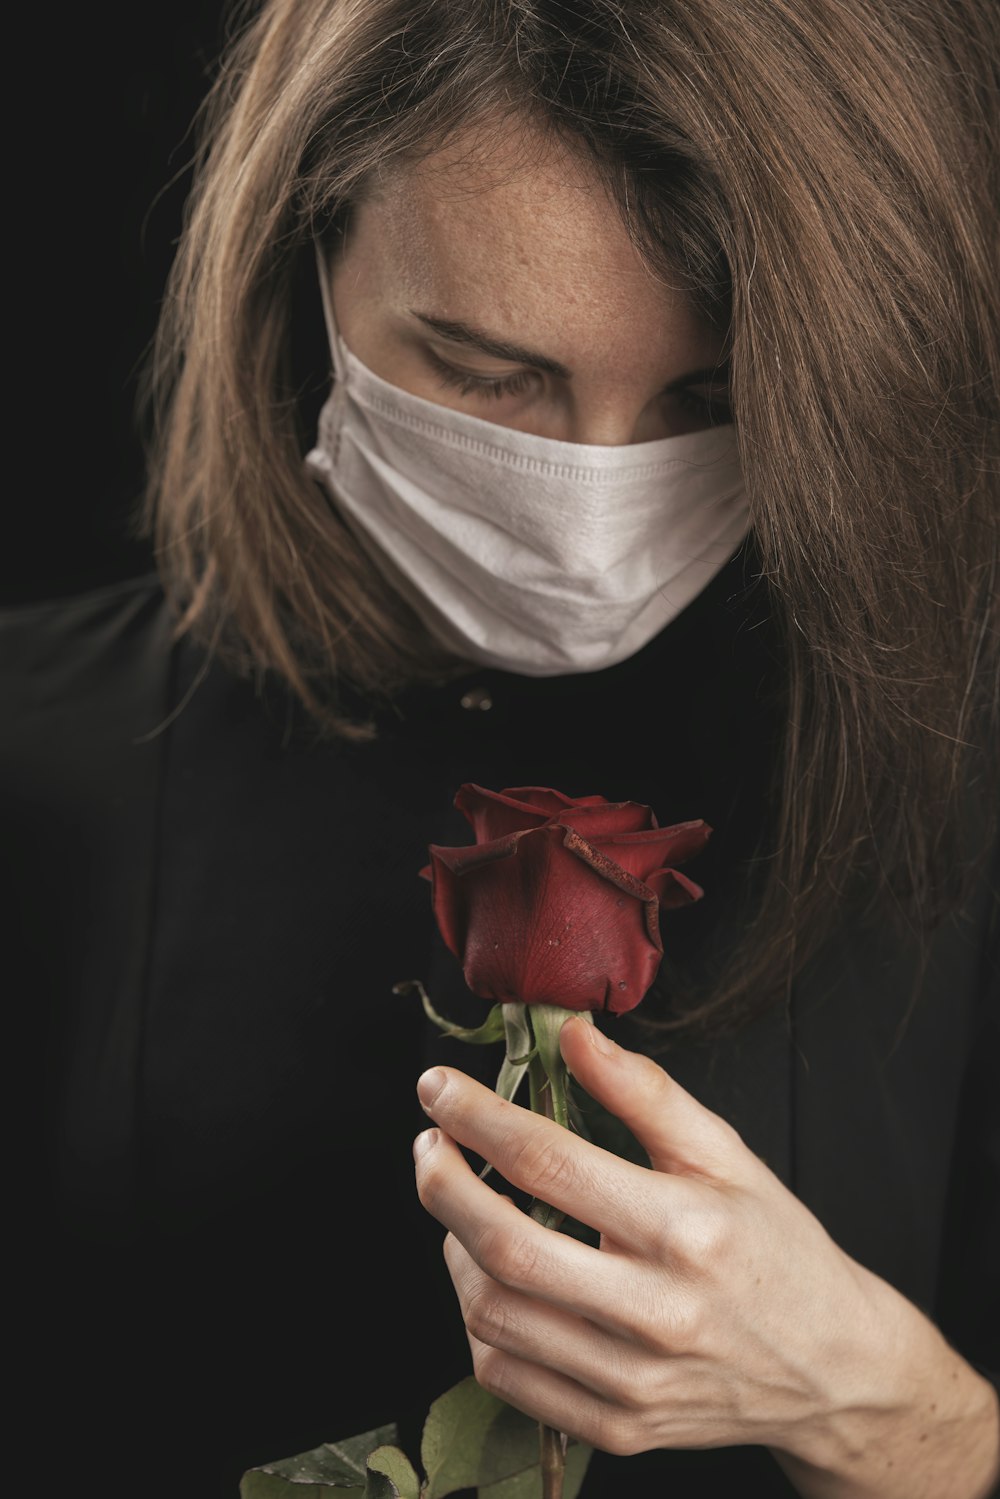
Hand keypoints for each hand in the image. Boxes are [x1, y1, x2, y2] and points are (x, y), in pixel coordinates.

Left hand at [413, 1015, 999, 1497]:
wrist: (835, 1370)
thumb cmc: (778, 1248)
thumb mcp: (728, 1153)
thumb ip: (645, 1091)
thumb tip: (571, 1034)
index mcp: (686, 1230)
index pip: (550, 1161)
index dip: (478, 1116)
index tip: (438, 1088)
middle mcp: (657, 1314)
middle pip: (504, 1245)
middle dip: (442, 1183)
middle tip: (428, 1144)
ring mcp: (633, 1382)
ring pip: (493, 1314)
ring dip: (454, 1248)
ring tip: (465, 1208)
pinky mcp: (618, 1427)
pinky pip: (507, 1376)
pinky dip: (478, 1319)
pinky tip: (492, 1278)